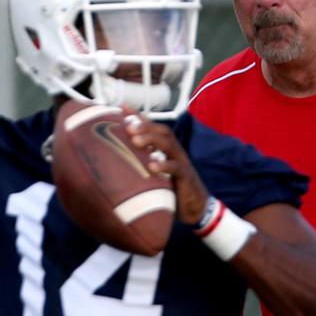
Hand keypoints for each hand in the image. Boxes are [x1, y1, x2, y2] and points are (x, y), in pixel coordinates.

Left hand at [122, 110, 208, 224]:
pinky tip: (151, 166)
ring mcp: (182, 163)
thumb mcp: (155, 173)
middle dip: (145, 126)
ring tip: (135, 141)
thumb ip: (143, 162)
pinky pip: (176, 168)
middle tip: (128, 126)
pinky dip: (164, 165)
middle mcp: (175, 153)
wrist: (195, 208)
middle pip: (163, 132)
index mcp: (167, 150)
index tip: (122, 107)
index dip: (140, 117)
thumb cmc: (171, 189)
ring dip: (152, 140)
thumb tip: (121, 154)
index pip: (154, 128)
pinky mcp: (186, 178)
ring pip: (169, 145)